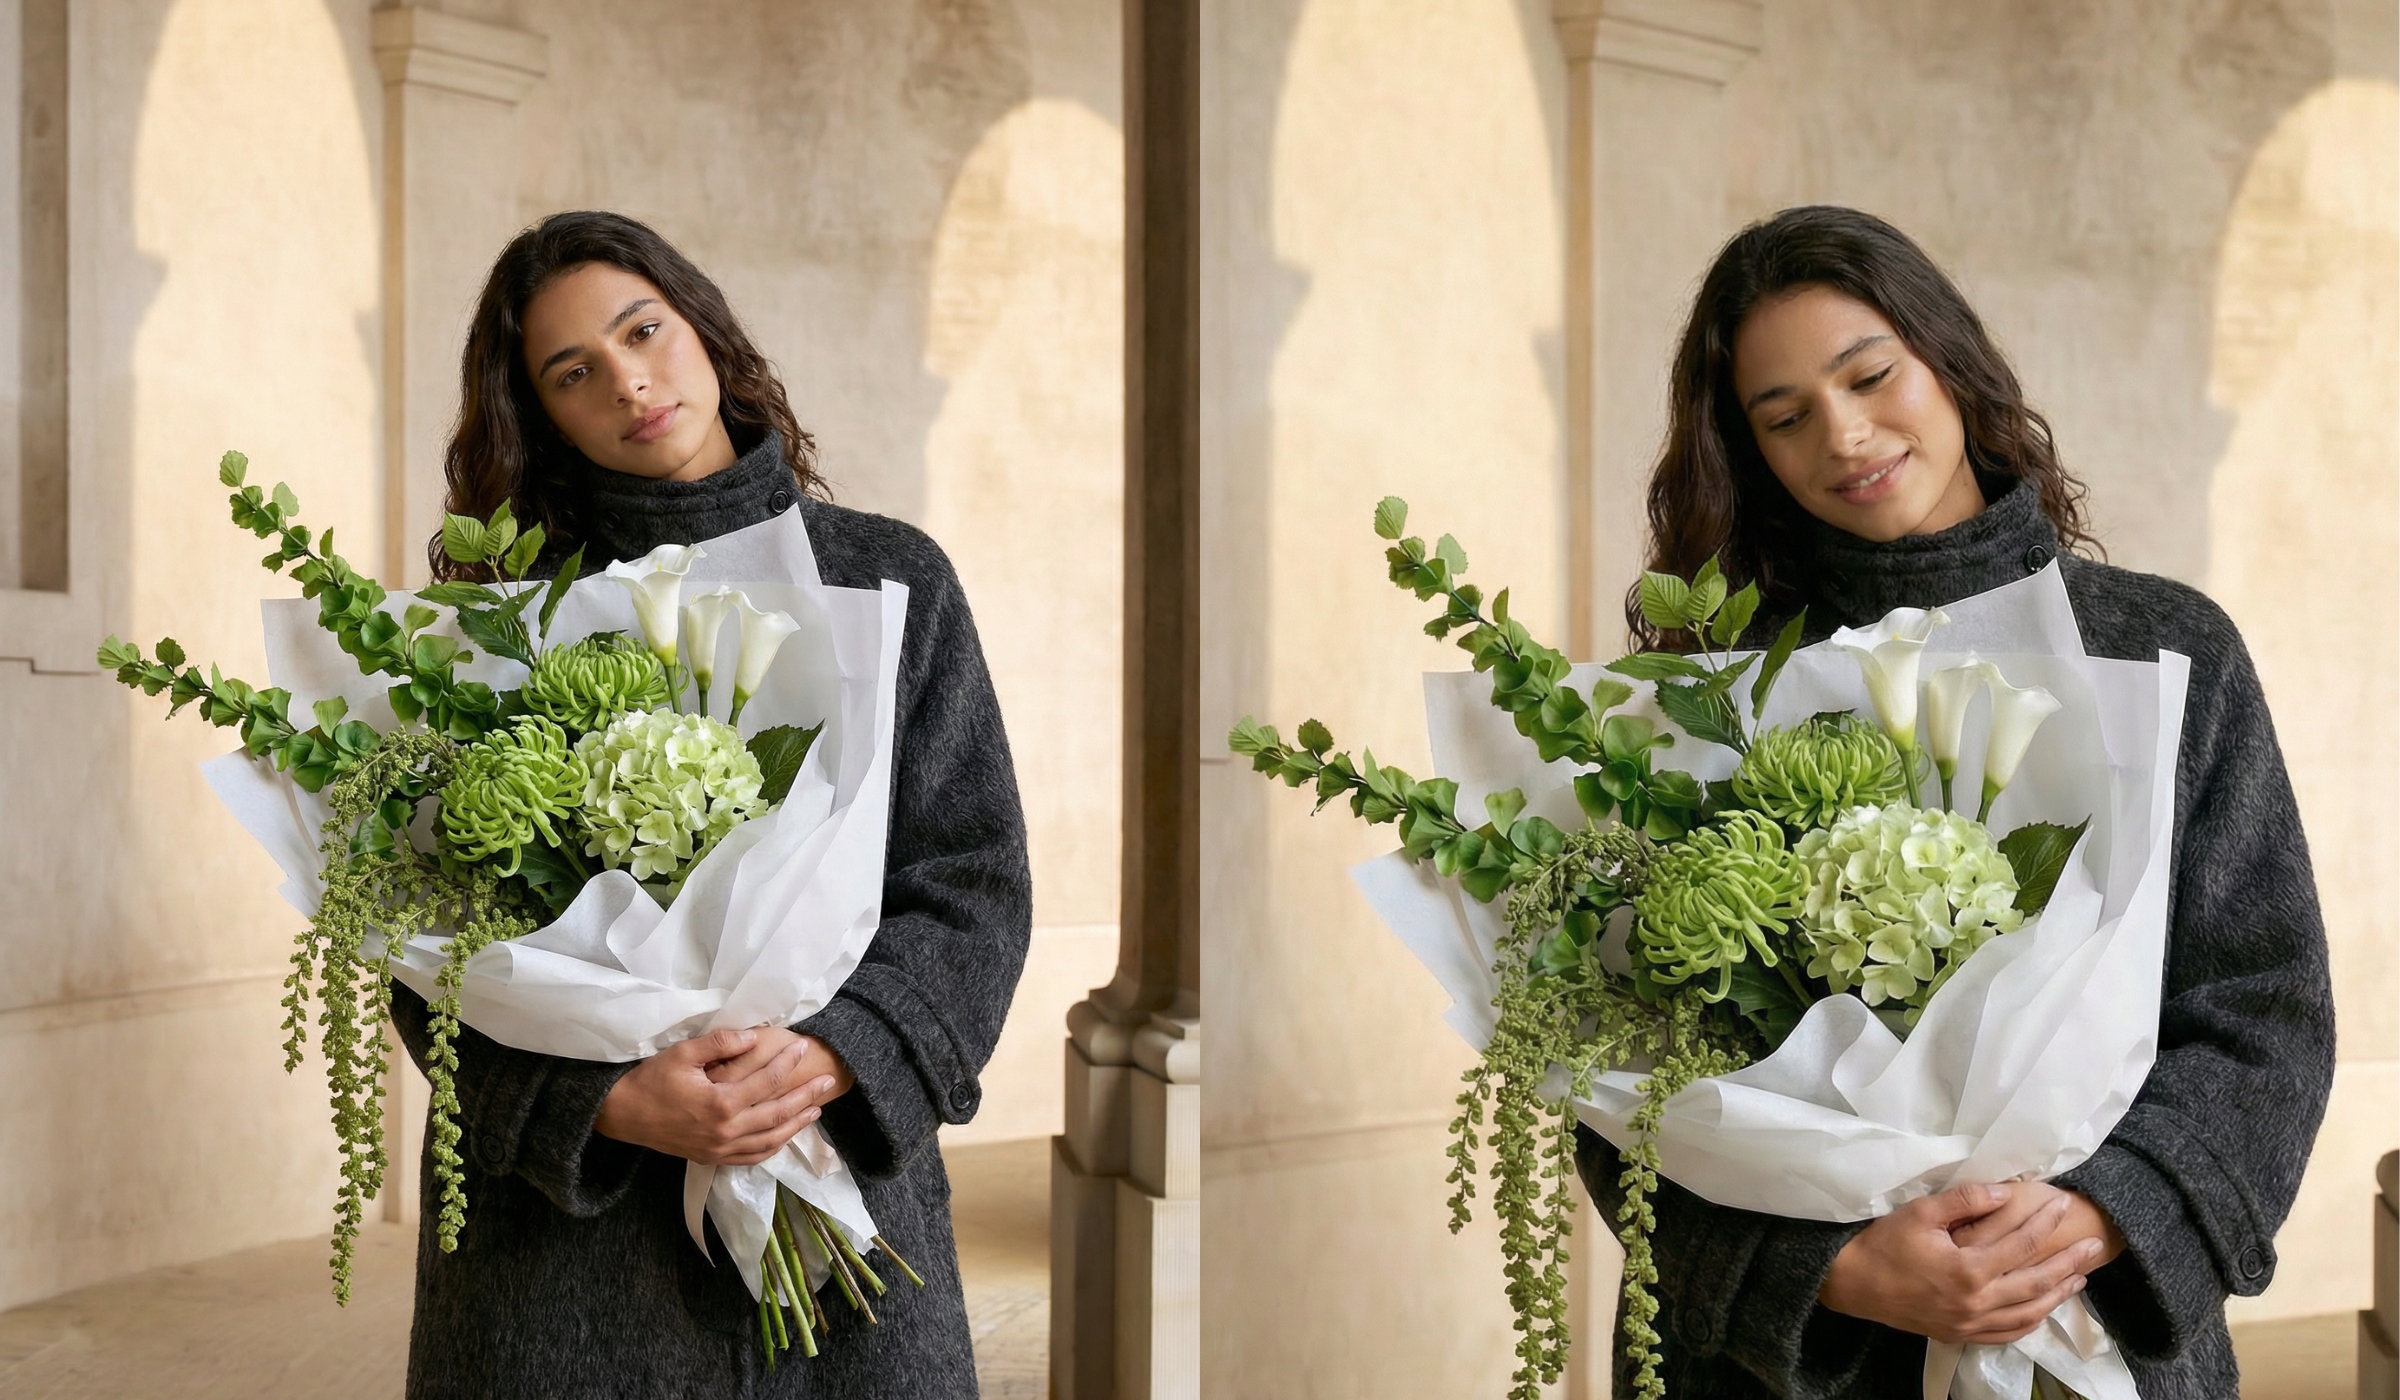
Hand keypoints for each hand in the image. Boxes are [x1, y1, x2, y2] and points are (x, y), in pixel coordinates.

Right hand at [594, 1026, 846, 1165]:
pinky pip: (752, 1157)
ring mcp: (719, 1149)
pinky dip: (773, 1147)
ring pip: (770, 1140)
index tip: (803, 1046)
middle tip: (827, 1082)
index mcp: (720, 1103)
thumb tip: (754, 1036)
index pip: (767, 1082)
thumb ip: (720, 1044)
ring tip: (815, 1109)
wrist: (621, 1115)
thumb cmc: (650, 1080)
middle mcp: (725, 1131)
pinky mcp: (712, 1158)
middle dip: (805, 1097)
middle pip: (778, 1114)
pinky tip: (784, 1136)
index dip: (788, 1063)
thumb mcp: (682, 1053)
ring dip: (796, 1125)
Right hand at [1819, 1182, 2109, 1344]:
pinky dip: (2031, 1321)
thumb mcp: (1920, 1212)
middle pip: (2036, 1282)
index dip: (2046, 1222)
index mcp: (1968, 1270)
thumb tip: (2005, 1191)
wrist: (1853, 1284)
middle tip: (2094, 1247)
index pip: (2021, 1244)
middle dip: (2069, 1263)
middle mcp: (1976, 1302)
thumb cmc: (1884, 1244)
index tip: (2065, 1205)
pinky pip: (2007, 1333)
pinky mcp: (1961, 1334)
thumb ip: (1965, 1201)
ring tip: (2079, 1279)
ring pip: (2028, 1313)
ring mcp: (1970, 1323)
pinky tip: (2042, 1309)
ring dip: (2057, 1295)